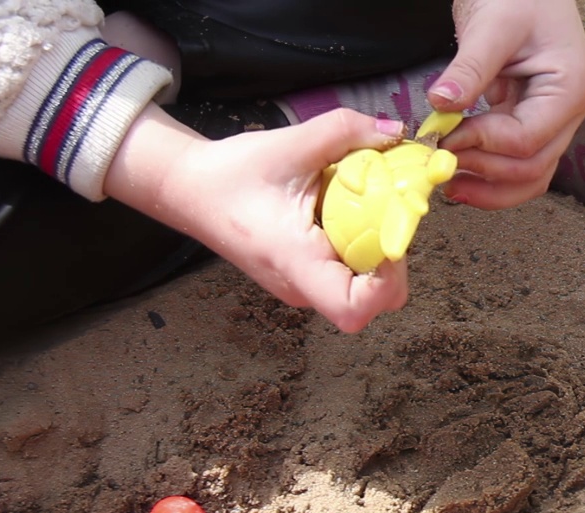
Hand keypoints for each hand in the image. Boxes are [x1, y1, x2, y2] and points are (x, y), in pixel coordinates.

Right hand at [105, 106, 410, 332]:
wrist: (188, 189)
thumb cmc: (230, 172)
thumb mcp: (291, 142)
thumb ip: (347, 131)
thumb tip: (396, 130)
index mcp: (295, 262)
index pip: (353, 310)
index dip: (384, 284)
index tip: (389, 240)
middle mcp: (301, 287)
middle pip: (372, 303)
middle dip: (393, 262)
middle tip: (389, 215)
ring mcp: (304, 287)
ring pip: (364, 289)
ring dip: (378, 252)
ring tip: (369, 209)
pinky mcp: (306, 277)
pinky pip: (348, 274)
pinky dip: (362, 247)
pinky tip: (351, 213)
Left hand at [428, 0, 584, 208]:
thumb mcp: (493, 25)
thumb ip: (470, 68)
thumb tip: (442, 105)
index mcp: (569, 90)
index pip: (526, 140)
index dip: (482, 143)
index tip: (443, 134)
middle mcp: (567, 114)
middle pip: (532, 168)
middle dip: (484, 171)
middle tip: (440, 161)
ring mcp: (552, 123)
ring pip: (529, 177)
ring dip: (489, 188)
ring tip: (448, 184)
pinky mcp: (531, 123)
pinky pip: (517, 163)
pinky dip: (490, 176)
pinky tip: (460, 174)